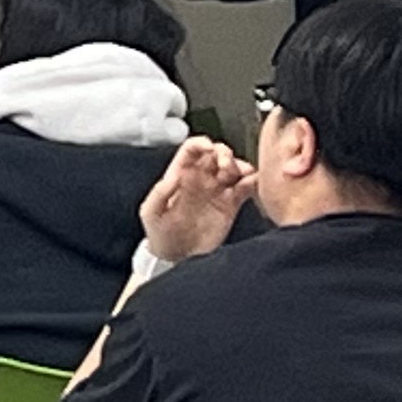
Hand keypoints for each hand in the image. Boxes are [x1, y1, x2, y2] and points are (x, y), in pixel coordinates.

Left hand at [140, 137, 254, 264]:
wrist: (175, 258)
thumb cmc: (159, 234)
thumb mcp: (150, 212)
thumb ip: (159, 193)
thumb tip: (175, 176)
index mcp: (180, 175)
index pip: (192, 150)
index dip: (202, 143)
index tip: (208, 147)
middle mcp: (201, 179)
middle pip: (217, 154)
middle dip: (224, 153)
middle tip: (225, 164)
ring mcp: (218, 191)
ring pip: (234, 168)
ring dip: (239, 165)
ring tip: (239, 174)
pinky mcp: (231, 205)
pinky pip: (246, 188)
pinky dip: (251, 182)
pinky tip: (249, 184)